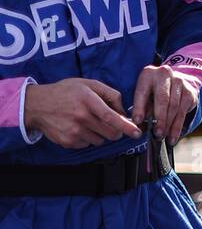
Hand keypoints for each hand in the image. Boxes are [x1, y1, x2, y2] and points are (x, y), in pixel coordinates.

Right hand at [23, 78, 142, 148]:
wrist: (36, 105)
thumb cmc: (65, 92)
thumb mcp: (88, 84)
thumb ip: (110, 94)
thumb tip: (124, 110)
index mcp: (88, 101)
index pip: (111, 117)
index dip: (126, 126)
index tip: (136, 133)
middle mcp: (81, 117)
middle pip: (111, 133)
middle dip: (116, 131)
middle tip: (110, 123)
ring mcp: (74, 132)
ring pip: (101, 140)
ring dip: (100, 133)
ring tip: (88, 122)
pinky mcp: (68, 142)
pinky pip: (88, 144)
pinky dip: (88, 138)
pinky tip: (78, 127)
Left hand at [132, 64, 198, 146]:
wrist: (174, 81)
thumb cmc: (153, 92)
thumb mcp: (143, 95)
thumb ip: (142, 108)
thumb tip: (140, 126)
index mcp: (148, 74)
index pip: (143, 92)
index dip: (139, 108)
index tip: (137, 122)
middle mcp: (165, 75)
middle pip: (162, 99)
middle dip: (159, 118)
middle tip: (156, 133)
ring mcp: (179, 82)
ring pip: (174, 107)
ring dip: (168, 125)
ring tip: (162, 137)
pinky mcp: (189, 92)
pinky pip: (183, 112)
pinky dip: (177, 127)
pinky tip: (172, 137)